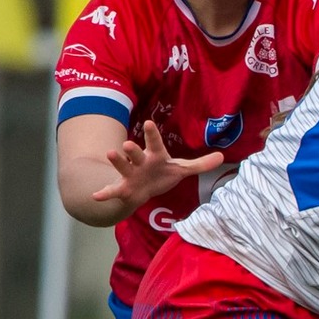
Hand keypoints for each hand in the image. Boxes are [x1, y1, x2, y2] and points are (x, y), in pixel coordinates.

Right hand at [91, 122, 224, 208]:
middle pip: (136, 153)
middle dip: (132, 149)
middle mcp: (140, 162)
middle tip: (128, 143)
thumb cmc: (161, 174)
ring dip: (117, 161)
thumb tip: (222, 157)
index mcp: (156, 156)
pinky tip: (95, 196)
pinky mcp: (122, 188)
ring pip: (122, 166)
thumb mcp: (181, 169)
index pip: (155, 142)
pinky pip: (112, 190)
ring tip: (110, 153)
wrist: (142, 190)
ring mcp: (130, 174)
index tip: (149, 122)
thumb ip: (200, 164)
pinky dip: (104, 193)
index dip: (152, 133)